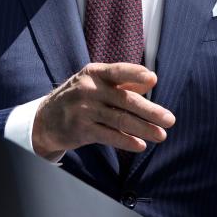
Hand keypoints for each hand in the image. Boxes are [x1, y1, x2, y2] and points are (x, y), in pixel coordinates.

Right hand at [31, 62, 174, 158]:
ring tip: (161, 136)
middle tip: (169, 120)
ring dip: (143, 129)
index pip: (118, 71)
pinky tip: (140, 145)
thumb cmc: (79, 97)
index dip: (135, 74)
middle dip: (150, 111)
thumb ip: (122, 82)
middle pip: (124, 100)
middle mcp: (89, 89)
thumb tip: (150, 80)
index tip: (153, 80)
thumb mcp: (95, 83)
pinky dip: (126, 141)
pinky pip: (109, 136)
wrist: (47, 119)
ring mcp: (84, 110)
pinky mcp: (82, 129)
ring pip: (120, 120)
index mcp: (95, 73)